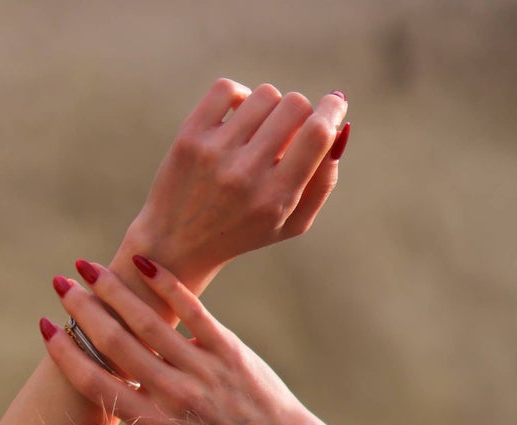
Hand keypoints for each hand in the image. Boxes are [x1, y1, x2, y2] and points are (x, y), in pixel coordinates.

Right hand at [41, 257, 314, 424]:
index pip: (97, 383)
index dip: (66, 354)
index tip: (46, 328)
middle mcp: (174, 397)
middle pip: (115, 344)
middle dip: (83, 311)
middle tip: (61, 285)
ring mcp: (202, 371)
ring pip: (148, 322)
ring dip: (113, 290)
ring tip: (88, 268)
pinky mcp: (229, 351)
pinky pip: (192, 311)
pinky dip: (166, 284)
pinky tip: (142, 262)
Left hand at [125, 78, 348, 288]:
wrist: (176, 245)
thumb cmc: (244, 231)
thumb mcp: (291, 223)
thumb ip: (322, 182)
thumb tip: (340, 129)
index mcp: (275, 199)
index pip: (317, 134)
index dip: (332, 110)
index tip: (336, 102)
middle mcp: (245, 174)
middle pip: (294, 105)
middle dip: (300, 112)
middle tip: (289, 130)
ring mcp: (215, 153)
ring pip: (264, 95)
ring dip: (269, 108)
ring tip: (258, 133)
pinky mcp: (190, 136)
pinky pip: (228, 89)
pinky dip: (239, 97)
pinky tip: (237, 120)